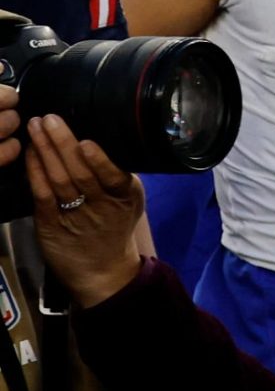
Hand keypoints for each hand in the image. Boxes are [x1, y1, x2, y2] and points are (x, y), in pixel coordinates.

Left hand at [22, 112, 145, 308]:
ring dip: (45, 152)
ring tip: (35, 128)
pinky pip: (42, 195)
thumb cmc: (114, 229)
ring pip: (59, 181)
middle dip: (63, 144)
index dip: (99, 160)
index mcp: (125, 198)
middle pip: (81, 173)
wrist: (103, 271)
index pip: (113, 176)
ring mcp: (75, 216)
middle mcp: (102, 207)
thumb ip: (117, 176)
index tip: (85, 140)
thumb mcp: (128, 202)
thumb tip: (99, 139)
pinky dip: (35, 173)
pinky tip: (29, 154)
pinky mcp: (51, 224)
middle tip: (49, 119)